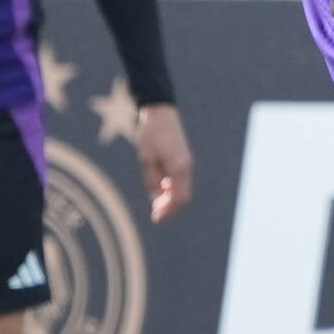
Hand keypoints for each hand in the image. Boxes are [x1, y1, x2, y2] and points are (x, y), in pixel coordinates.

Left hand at [136, 104, 193, 223]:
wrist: (161, 114)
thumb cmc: (151, 135)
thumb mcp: (146, 160)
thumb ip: (151, 180)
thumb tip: (155, 198)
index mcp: (178, 168)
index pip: (178, 199)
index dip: (168, 212)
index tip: (156, 219)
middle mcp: (186, 168)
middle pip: (183, 197)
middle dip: (170, 209)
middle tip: (155, 216)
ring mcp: (187, 164)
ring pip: (183, 190)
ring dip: (171, 200)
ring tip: (156, 205)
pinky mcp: (183, 160)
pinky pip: (180, 182)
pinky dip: (172, 190)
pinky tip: (160, 191)